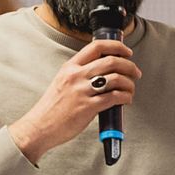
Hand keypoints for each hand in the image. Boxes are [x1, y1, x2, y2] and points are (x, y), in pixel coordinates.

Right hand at [8, 40, 138, 163]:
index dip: (116, 46)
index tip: (127, 52)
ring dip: (129, 83)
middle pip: (111, 61)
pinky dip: (125, 97)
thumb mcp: (62, 82)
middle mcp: (76, 76)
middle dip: (129, 66)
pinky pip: (114, 97)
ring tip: (131, 89)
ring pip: (116, 79)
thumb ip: (79, 74)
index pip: (96, 47)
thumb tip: (103, 72)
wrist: (39, 127)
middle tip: (135, 72)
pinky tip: (126, 100)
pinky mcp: (88, 107)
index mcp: (70, 67)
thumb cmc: (52, 108)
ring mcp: (82, 91)